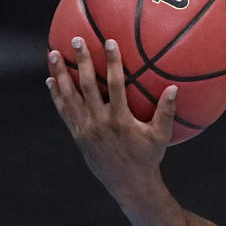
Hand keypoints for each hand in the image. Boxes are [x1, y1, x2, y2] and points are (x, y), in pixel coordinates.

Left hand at [47, 37, 175, 196]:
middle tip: (76, 40)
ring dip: (61, 74)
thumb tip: (174, 88)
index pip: (116, 85)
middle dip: (81, 61)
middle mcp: (100, 122)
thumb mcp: (161, 136)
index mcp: (120, 119)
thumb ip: (166, 112)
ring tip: (53, 54)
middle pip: (88, 86)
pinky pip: (64, 111)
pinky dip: (57, 95)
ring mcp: (85, 128)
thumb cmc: (148, 158)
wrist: (128, 184)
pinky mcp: (77, 135)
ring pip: (70, 96)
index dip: (112, 62)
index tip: (109, 42)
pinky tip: (51, 80)